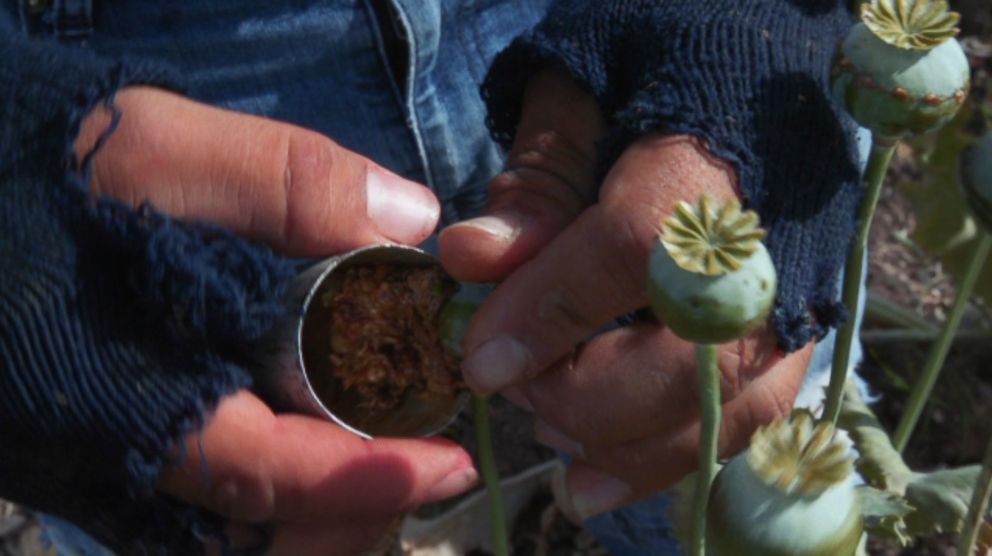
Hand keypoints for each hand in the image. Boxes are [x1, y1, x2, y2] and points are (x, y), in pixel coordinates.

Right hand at [76, 87, 476, 554]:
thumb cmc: (26, 172)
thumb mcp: (152, 149)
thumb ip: (283, 181)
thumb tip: (410, 220)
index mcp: (125, 401)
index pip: (270, 479)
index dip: (372, 479)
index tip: (453, 462)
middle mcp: (113, 463)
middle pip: (263, 533)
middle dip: (355, 505)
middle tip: (421, 447)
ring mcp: (106, 470)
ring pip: (238, 534)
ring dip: (321, 505)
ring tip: (379, 442)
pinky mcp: (101, 455)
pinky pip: (206, 510)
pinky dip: (277, 488)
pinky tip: (306, 429)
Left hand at [439, 72, 812, 519]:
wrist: (764, 75)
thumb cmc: (659, 72)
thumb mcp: (583, 93)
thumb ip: (535, 180)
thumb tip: (470, 259)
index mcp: (712, 156)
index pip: (632, 250)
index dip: (549, 312)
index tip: (481, 361)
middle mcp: (774, 241)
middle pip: (687, 358)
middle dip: (582, 395)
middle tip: (514, 389)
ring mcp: (800, 296)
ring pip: (725, 409)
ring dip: (625, 447)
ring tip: (554, 445)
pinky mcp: (803, 333)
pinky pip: (750, 423)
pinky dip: (671, 462)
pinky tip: (601, 476)